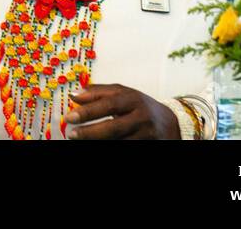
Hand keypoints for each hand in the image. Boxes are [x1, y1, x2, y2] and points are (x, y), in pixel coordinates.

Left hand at [65, 84, 181, 139]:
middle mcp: (141, 117)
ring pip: (120, 142)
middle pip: (114, 127)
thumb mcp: (122, 93)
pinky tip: (98, 145)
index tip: (69, 117)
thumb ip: (98, 93)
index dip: (88, 111)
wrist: (170, 122)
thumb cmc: (139, 106)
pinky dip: (112, 147)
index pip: (108, 104)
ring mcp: (147, 134)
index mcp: (133, 99)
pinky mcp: (149, 145)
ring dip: (99, 142)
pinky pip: (127, 148)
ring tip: (81, 141)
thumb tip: (73, 95)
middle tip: (72, 134)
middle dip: (91, 132)